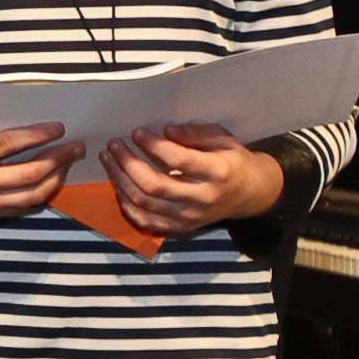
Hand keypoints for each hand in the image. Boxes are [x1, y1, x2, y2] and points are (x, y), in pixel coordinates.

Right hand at [0, 121, 75, 219]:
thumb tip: (34, 127)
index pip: (9, 143)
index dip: (38, 135)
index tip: (59, 128)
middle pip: (29, 173)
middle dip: (58, 158)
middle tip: (76, 147)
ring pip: (32, 194)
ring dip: (56, 178)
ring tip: (68, 163)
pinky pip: (24, 207)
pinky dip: (42, 193)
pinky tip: (52, 180)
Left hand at [105, 121, 281, 238]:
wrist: (250, 194)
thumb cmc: (233, 161)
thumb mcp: (223, 139)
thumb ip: (195, 134)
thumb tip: (166, 131)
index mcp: (218, 173)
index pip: (179, 160)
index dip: (153, 146)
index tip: (136, 132)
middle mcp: (203, 199)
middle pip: (155, 185)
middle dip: (128, 163)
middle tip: (114, 145)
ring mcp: (190, 217)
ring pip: (145, 203)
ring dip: (120, 180)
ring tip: (109, 159)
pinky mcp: (180, 227)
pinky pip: (145, 220)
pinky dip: (127, 204)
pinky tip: (118, 186)